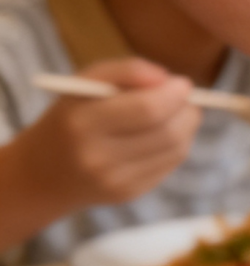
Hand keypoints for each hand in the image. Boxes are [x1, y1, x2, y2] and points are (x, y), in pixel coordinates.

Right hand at [20, 57, 198, 208]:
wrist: (44, 171)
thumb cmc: (71, 117)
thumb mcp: (84, 84)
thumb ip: (125, 71)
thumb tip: (168, 78)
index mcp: (82, 122)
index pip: (147, 109)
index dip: (174, 95)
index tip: (183, 83)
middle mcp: (98, 156)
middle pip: (168, 133)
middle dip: (187, 112)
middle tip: (189, 100)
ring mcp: (115, 180)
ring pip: (175, 151)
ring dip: (187, 128)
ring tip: (179, 114)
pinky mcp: (129, 193)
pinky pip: (168, 166)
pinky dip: (176, 146)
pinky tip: (165, 136)